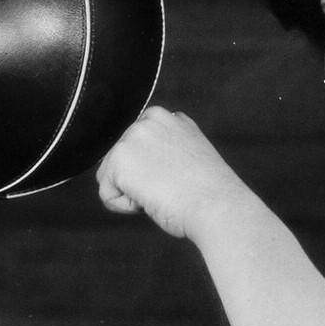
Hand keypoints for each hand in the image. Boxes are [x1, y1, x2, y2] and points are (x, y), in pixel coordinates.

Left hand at [95, 107, 246, 240]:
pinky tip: (151, 199)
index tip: (177, 178)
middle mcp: (147, 121)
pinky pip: (107, 194)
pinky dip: (125, 207)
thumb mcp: (189, 156)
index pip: (137, 148)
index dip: (152, 171)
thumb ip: (165, 149)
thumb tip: (145, 164)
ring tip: (163, 192)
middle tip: (172, 187)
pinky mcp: (118, 160)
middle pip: (120, 160)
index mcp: (166, 118)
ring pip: (111, 177)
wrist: (217, 206)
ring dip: (132, 193)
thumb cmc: (210, 193)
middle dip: (140, 181)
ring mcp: (131, 138)